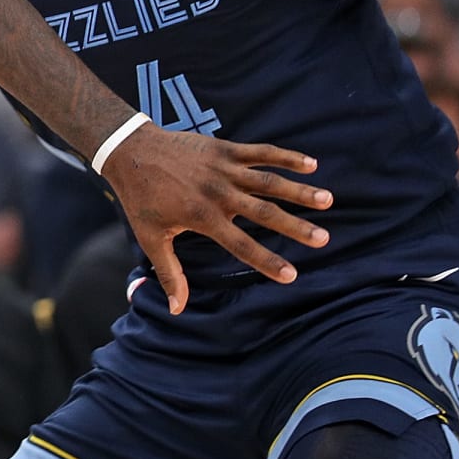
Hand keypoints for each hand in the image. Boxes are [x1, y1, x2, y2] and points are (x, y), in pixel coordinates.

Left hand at [103, 124, 330, 314]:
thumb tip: (175, 309)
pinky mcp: (224, 149)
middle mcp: (217, 192)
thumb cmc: (141, 199)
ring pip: (268, 181)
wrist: (130, 151)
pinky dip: (286, 157)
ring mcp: (222, 169)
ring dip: (299, 190)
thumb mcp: (151, 238)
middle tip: (324, 239)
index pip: (241, 245)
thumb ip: (169, 273)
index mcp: (202, 216)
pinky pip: (260, 152)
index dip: (266, 261)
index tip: (292, 275)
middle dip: (295, 226)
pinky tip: (311, 164)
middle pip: (263, 212)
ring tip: (328, 200)